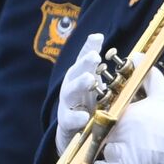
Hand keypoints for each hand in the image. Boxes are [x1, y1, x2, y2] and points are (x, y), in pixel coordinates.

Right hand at [56, 34, 104, 153]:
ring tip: (89, 80)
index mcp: (79, 74)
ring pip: (70, 91)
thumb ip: (92, 60)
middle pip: (76, 71)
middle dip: (85, 63)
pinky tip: (84, 116)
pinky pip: (70, 119)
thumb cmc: (85, 98)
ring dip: (80, 84)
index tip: (98, 38)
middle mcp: (71, 84)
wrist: (73, 129)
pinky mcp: (66, 120)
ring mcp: (67, 102)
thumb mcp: (91, 78)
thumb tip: (97, 34)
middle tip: (95, 56)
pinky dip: (76, 117)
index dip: (89, 47)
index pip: (83, 58)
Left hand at [94, 63, 163, 163]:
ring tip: (120, 153)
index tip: (113, 125)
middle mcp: (119, 127)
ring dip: (107, 153)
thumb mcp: (162, 91)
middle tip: (118, 141)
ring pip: (102, 151)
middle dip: (106, 137)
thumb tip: (138, 56)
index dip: (107, 121)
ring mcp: (121, 147)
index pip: (104, 116)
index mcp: (124, 110)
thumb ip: (147, 75)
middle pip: (101, 134)